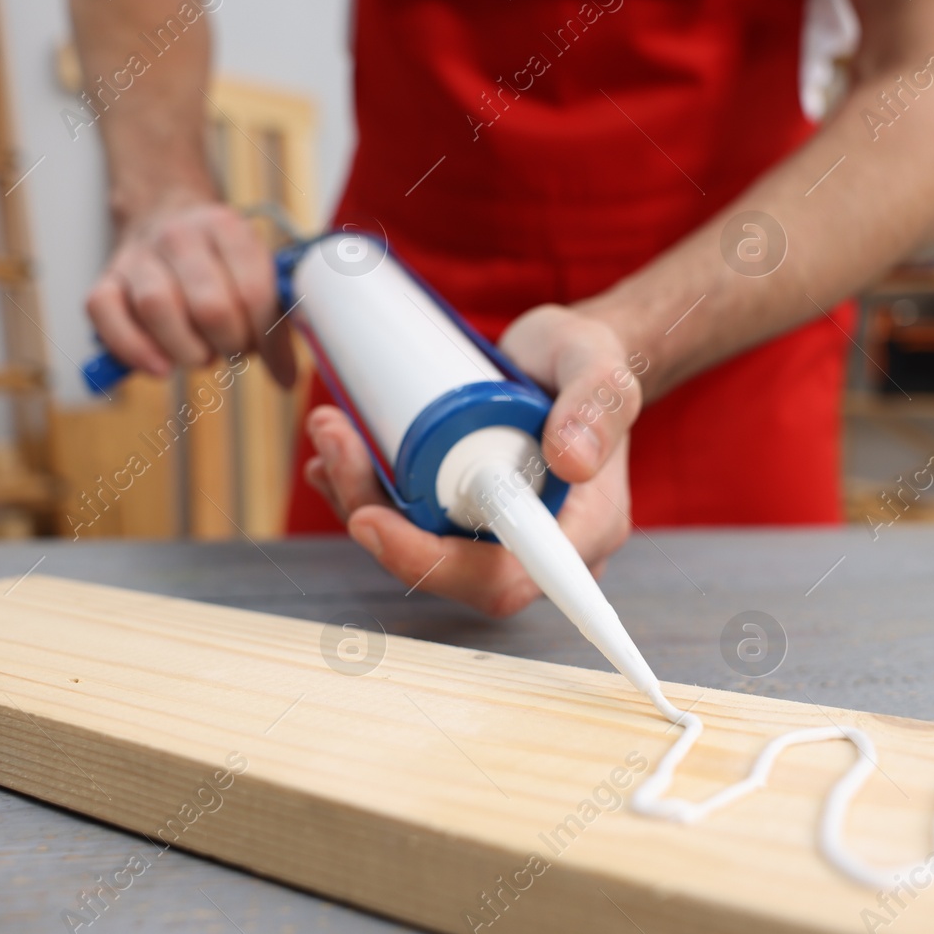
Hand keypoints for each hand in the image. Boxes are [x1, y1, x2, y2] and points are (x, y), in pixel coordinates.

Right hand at [86, 192, 294, 384]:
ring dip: (187, 350)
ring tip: (201, 356)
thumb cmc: (218, 261)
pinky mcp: (106, 280)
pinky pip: (107, 316)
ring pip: (157, 309)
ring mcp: (137, 256)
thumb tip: (287, 376)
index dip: (270, 343)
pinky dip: (133, 349)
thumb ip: (275, 314)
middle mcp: (179, 235)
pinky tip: (160, 366)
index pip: (254, 293)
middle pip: (210, 306)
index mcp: (227, 228)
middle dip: (231, 345)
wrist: (164, 215)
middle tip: (235, 351)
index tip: (279, 370)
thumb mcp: (256, 270)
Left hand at [304, 305, 644, 617]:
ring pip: (414, 542)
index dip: (431, 564)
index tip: (372, 521)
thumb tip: (571, 461)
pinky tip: (334, 455)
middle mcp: (533, 546)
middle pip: (442, 567)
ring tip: (332, 430)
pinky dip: (364, 490)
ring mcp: (492, 533)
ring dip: (358, 496)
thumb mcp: (601, 365)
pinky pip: (406, 522)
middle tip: (337, 446)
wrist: (566, 355)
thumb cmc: (588, 360)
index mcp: (582, 532)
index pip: (504, 578)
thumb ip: (597, 402)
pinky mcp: (460, 512)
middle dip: (374, 513)